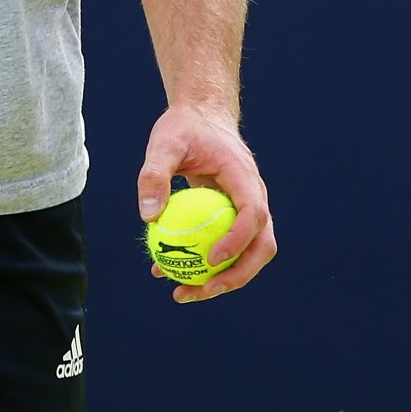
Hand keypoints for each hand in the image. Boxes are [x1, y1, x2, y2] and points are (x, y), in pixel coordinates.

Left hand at [137, 103, 276, 303]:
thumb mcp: (164, 143)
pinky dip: (203, 266)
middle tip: (203, 289)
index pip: (254, 214)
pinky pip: (224, 249)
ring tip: (183, 293)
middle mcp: (254, 197)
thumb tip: (148, 217)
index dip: (238, 241)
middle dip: (238, 275)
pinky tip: (168, 275)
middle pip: (262, 245)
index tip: (211, 260)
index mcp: (245, 177)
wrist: (200, 118)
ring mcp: (246, 210)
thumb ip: (154, 174)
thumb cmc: (185, 127)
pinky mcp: (231, 218)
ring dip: (222, 279)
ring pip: (248, 254)